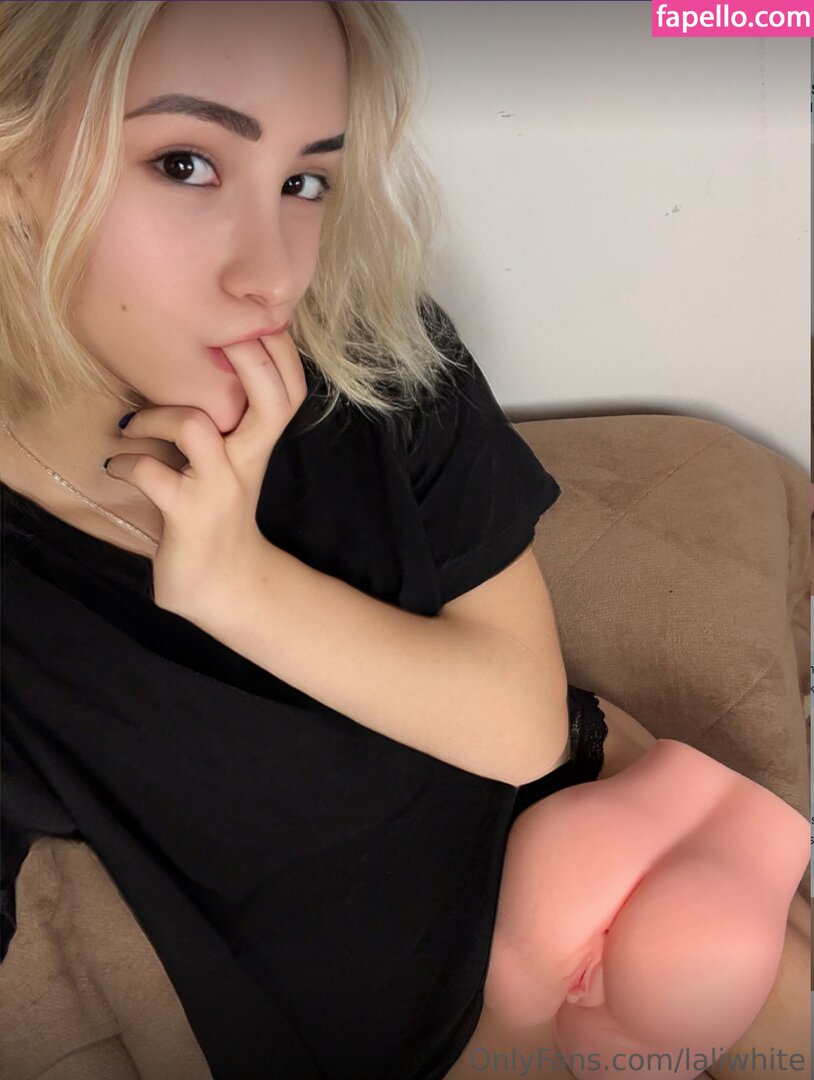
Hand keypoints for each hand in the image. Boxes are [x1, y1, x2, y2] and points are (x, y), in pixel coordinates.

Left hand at [105, 332, 307, 616]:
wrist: (224, 585)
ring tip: (131, 422)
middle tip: (209, 343)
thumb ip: (229, 422)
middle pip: (271, 401)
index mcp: (260, 445)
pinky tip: (115, 466)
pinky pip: (149, 472)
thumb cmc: (220, 514)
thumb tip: (195, 364)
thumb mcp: (234, 464)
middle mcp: (248, 461)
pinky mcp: (187, 513)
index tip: (243, 320)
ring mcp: (219, 488)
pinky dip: (124, 462)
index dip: (278, 350)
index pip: (291, 389)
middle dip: (247, 360)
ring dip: (155, 413)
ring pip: (195, 426)